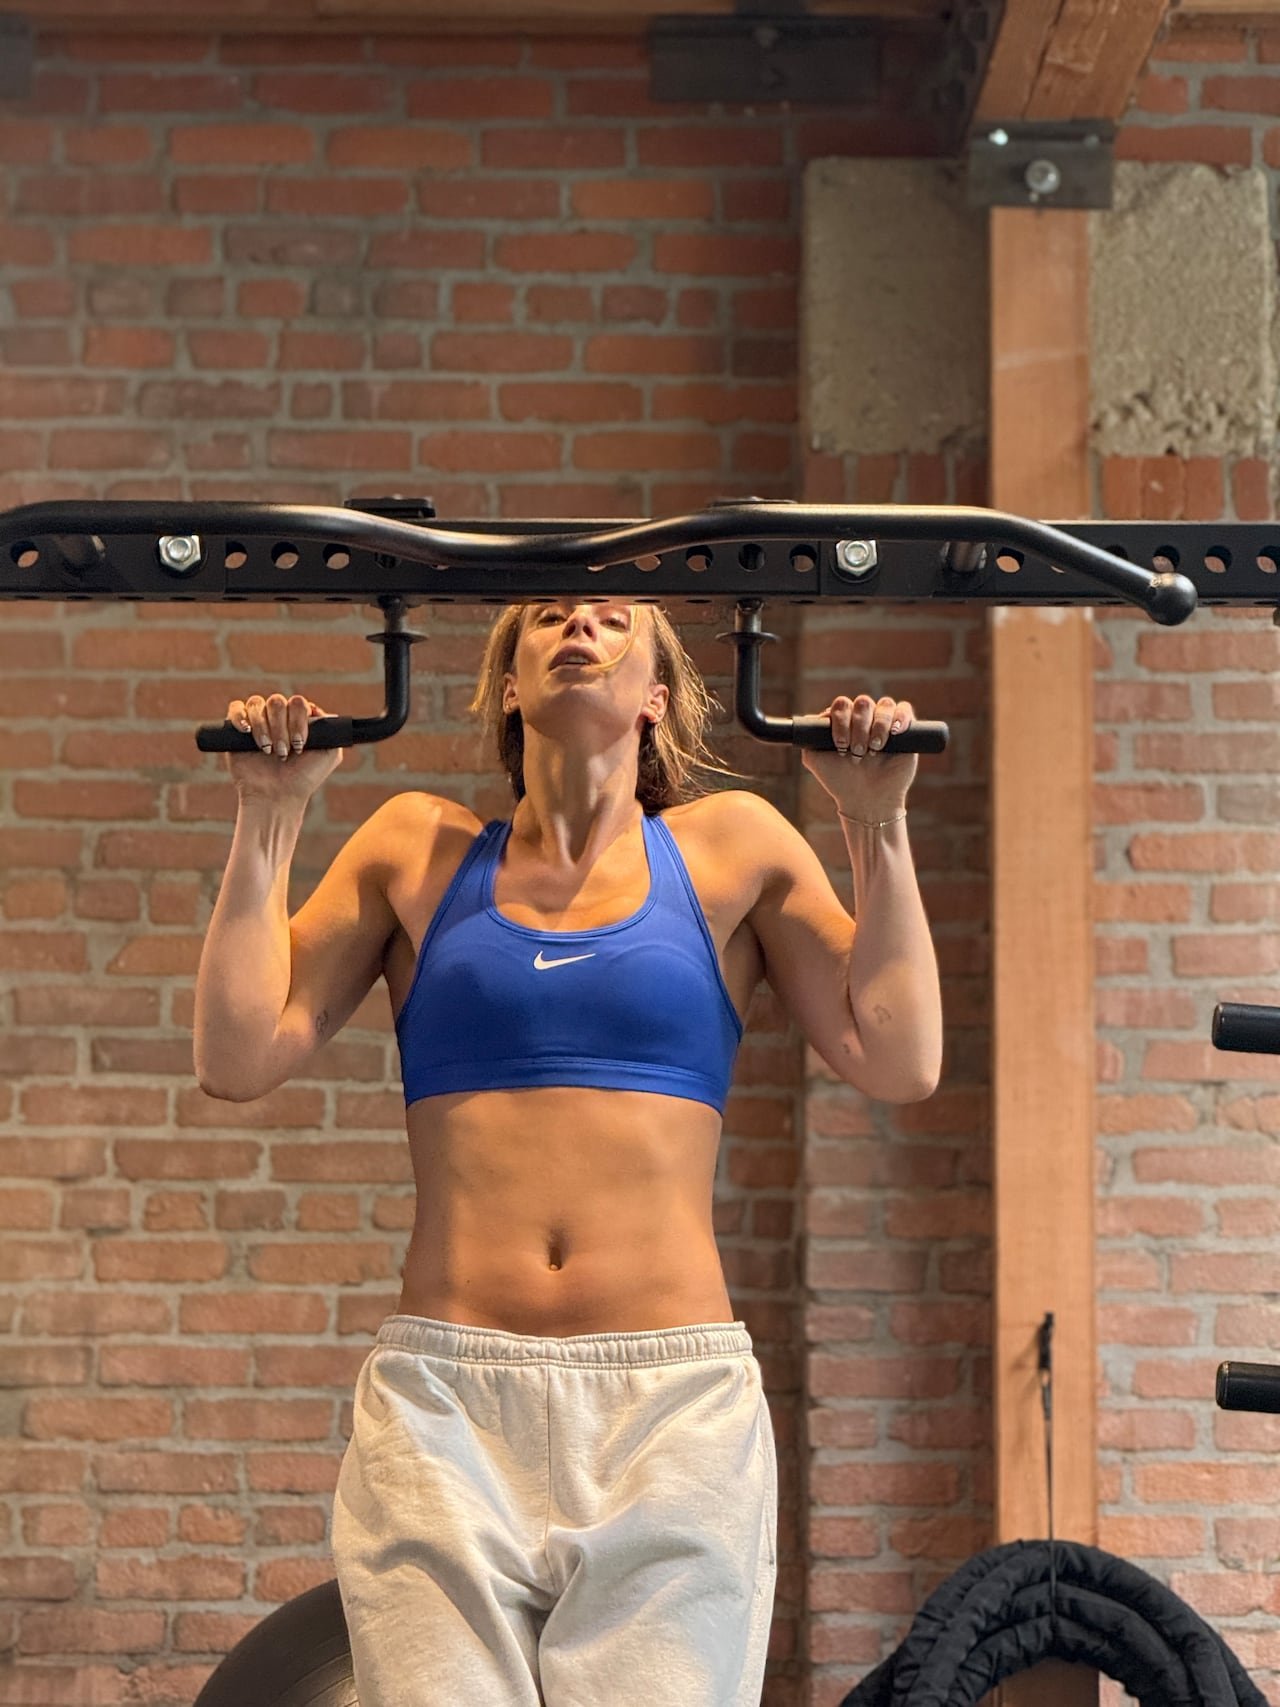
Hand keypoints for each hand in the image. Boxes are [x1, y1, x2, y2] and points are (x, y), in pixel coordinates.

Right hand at [223, 692, 344, 801]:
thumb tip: (317, 708)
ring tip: (268, 751)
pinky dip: (241, 717)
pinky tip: (247, 732)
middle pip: (277, 701)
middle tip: (284, 752)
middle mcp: (278, 718)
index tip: (300, 744)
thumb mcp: (330, 754)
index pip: (298, 703)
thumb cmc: (304, 778)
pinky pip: (235, 708)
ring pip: (257, 703)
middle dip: (281, 728)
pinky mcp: (236, 730)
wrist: (277, 796)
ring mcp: (257, 722)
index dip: (299, 720)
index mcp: (298, 720)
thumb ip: (331, 729)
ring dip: (264, 727)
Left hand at [801, 694, 916, 816]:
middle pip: (863, 703)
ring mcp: (885, 722)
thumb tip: (810, 719)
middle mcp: (864, 718)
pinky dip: (900, 717)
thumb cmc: (841, 780)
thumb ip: (809, 737)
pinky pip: (905, 709)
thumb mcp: (815, 760)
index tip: (840, 745)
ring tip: (874, 749)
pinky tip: (894, 733)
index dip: (841, 722)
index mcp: (844, 721)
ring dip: (878, 726)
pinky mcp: (905, 729)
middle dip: (859, 727)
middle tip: (857, 752)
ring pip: (885, 704)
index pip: (842, 705)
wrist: (867, 800)